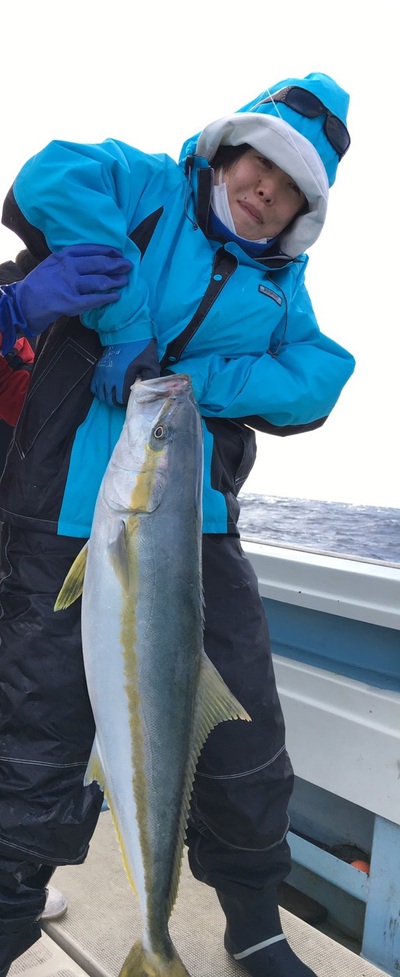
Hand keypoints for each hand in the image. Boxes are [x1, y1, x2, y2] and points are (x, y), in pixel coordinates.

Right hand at [15, 244, 132, 335]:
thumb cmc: (37, 285)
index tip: (118, 253)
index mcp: (63, 256)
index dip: (108, 251)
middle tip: (128, 266)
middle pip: (99, 264)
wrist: (22, 304)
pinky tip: (116, 297)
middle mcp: (68, 268)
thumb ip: (67, 261)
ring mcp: (70, 285)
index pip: (91, 250)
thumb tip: (88, 261)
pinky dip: (107, 298)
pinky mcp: (71, 303)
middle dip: (116, 264)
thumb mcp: (50, 265)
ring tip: (124, 280)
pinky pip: (94, 299)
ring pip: (99, 281)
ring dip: (115, 280)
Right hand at [90, 338, 159, 405]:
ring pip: (100, 395)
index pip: (121, 400)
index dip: (127, 402)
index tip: (132, 398)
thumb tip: (147, 393)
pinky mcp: (98, 369)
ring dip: (108, 398)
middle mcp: (109, 378)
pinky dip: (99, 391)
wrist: (127, 331)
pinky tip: (107, 389)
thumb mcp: (151, 364)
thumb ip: (150, 380)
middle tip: (125, 399)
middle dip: (117, 403)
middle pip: (109, 400)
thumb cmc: (141, 348)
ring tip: (116, 395)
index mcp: (123, 378)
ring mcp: (102, 374)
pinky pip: (94, 387)